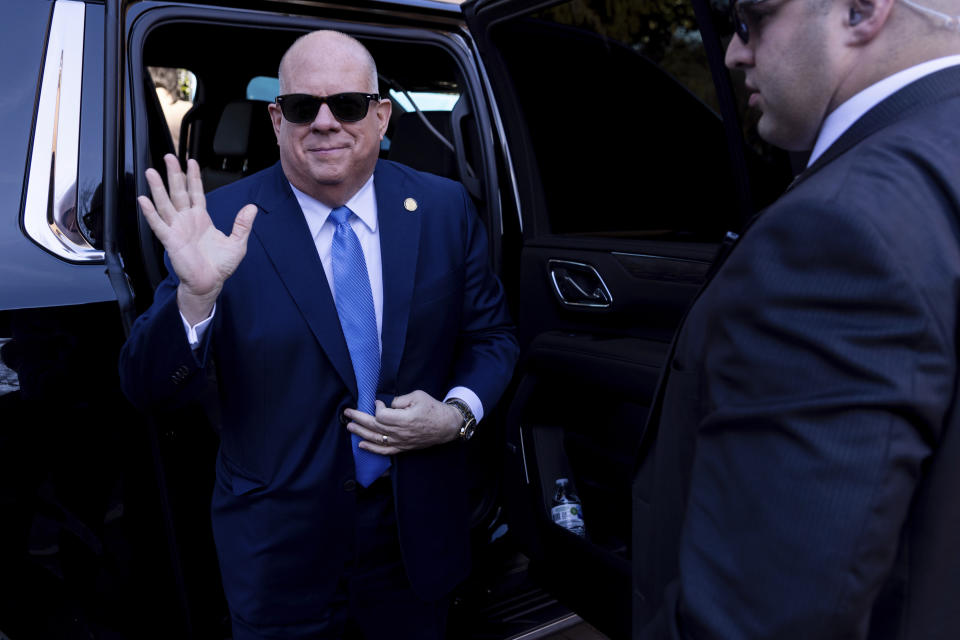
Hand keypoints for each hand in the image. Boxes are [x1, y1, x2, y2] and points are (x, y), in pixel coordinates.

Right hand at [138, 154, 257, 323]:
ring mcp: (177, 229)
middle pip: (178, 192)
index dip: (193, 177)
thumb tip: (252, 207)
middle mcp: (187, 220)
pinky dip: (150, 213)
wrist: (210, 283)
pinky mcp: (170, 240)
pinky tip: (143, 200)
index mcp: (201, 218)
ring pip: (165, 204)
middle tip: (169, 156)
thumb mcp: (237, 243)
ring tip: (151, 172)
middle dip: (174, 174)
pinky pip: (158, 224)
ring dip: (158, 188)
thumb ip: (243, 224)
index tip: (191, 161)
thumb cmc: (220, 266)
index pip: (196, 192)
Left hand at [344, 390, 461, 454]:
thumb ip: (399, 400)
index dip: (377, 407)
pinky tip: (361, 445)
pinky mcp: (403, 448)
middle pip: (375, 427)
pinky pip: (385, 451)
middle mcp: (401, 433)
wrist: (447, 426)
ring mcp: (401, 442)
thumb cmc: (434, 409)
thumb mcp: (418, 396)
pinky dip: (372, 449)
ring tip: (350, 427)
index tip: (378, 401)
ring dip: (361, 433)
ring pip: (376, 439)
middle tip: (348, 413)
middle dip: (359, 419)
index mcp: (405, 419)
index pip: (382, 415)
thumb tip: (387, 405)